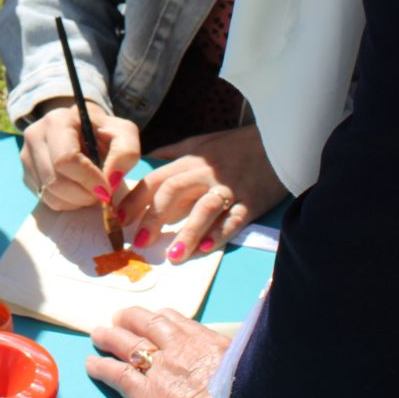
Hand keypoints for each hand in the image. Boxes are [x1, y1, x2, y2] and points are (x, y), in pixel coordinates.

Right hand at [19, 100, 140, 210]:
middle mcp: (35, 136)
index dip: (88, 180)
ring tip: (91, 189)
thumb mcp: (123, 133)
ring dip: (77, 201)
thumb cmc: (102, 131)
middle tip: (102, 193)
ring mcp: (26, 157)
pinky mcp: (26, 175)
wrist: (80, 128)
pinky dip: (67, 202)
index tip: (107, 190)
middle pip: (56, 181)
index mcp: (57, 121)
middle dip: (84, 195)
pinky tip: (78, 189)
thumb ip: (126, 153)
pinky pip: (46, 200)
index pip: (66, 159)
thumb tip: (111, 181)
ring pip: (50, 194)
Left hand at [85, 307, 231, 397]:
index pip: (177, 321)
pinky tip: (92, 364)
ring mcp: (160, 371)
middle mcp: (181, 349)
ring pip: (127, 343)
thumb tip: (241, 356)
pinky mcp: (145, 395)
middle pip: (147, 323)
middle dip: (130, 319)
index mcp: (208, 343)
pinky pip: (116, 373)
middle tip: (120, 318)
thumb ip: (236, 358)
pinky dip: (101, 366)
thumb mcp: (252, 370)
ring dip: (109, 336)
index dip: (160, 319)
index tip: (155, 319)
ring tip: (98, 334)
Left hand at [116, 124, 286, 262]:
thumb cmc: (235, 146)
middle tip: (139, 243)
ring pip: (204, 208)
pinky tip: (207, 247)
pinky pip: (235, 217)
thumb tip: (148, 159)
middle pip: (173, 192)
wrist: (279, 141)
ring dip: (187, 232)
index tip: (119, 220)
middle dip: (153, 218)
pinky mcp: (252, 200)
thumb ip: (174, 153)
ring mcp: (230, 187)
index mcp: (190, 161)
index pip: (156, 179)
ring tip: (173, 255)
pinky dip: (221, 232)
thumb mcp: (201, 143)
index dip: (136, 200)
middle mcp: (206, 173)